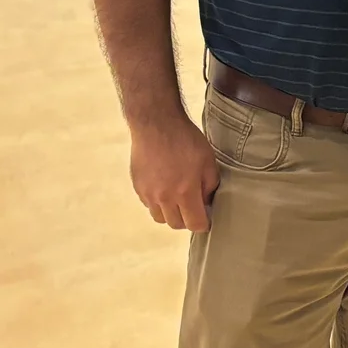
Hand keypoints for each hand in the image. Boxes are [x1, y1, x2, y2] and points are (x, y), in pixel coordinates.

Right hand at [129, 115, 220, 230]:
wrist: (156, 123)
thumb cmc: (185, 139)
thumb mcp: (208, 160)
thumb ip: (210, 184)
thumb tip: (207, 201)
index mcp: (185, 192)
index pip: (195, 224)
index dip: (204, 224)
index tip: (207, 219)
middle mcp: (164, 197)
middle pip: (176, 224)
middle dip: (187, 219)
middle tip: (193, 207)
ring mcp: (148, 193)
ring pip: (160, 217)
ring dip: (170, 213)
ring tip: (177, 198)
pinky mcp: (138, 187)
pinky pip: (149, 204)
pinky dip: (157, 202)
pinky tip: (164, 186)